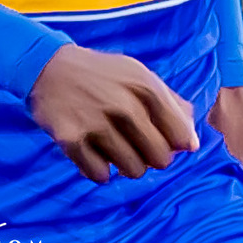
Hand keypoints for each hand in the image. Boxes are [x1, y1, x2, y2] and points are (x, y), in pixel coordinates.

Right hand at [28, 45, 199, 182]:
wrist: (49, 68)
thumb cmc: (102, 75)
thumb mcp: (140, 75)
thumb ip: (172, 104)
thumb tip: (193, 144)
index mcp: (145, 87)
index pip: (180, 136)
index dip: (175, 145)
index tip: (161, 140)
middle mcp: (124, 106)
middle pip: (159, 159)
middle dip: (152, 158)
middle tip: (137, 147)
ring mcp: (96, 123)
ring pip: (132, 170)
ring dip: (127, 166)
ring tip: (116, 149)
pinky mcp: (71, 140)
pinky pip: (100, 175)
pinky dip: (100, 170)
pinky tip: (94, 153)